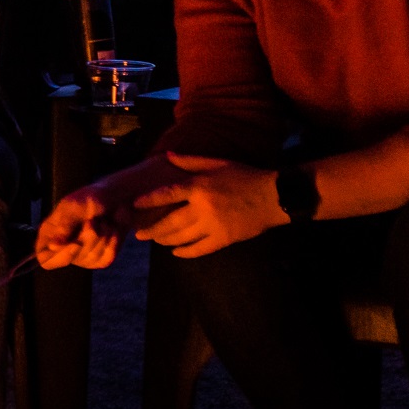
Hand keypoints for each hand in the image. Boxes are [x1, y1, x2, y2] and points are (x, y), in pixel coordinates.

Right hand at [36, 181, 124, 269]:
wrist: (117, 199)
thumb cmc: (90, 199)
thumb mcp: (74, 206)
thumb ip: (64, 226)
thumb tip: (53, 246)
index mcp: (50, 234)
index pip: (44, 259)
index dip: (58, 257)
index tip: (74, 244)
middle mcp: (64, 248)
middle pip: (71, 259)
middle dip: (86, 240)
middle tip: (92, 222)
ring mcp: (82, 256)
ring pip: (90, 259)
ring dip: (102, 237)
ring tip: (102, 222)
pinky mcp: (99, 259)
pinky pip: (105, 259)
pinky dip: (112, 242)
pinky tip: (111, 230)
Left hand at [132, 154, 284, 258]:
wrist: (274, 196)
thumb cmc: (245, 176)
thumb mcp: (217, 163)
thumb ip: (190, 161)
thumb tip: (166, 156)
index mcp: (199, 187)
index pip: (166, 195)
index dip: (148, 201)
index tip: (133, 206)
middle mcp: (203, 207)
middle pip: (170, 222)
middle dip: (152, 229)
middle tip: (139, 234)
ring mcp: (213, 225)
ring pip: (182, 237)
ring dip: (166, 240)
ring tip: (156, 240)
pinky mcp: (224, 239)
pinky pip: (200, 249)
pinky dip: (186, 252)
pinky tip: (176, 252)